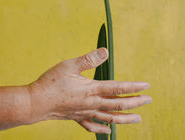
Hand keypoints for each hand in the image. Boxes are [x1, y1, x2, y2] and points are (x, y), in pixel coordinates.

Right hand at [27, 48, 151, 133]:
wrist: (35, 103)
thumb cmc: (51, 83)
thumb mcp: (70, 65)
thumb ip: (89, 59)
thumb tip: (105, 52)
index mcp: (92, 89)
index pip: (118, 88)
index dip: (134, 87)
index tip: (146, 86)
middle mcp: (92, 103)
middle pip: (118, 105)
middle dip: (135, 103)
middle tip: (148, 101)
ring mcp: (85, 113)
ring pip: (110, 118)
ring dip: (125, 119)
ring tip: (137, 119)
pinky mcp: (77, 118)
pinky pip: (93, 127)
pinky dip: (103, 130)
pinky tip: (109, 132)